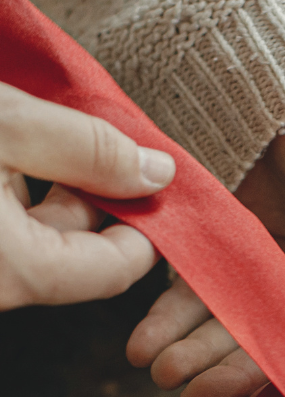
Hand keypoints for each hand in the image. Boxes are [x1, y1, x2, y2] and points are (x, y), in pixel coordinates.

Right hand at [0, 83, 174, 309]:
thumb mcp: (2, 123)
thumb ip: (87, 148)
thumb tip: (156, 172)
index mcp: (16, 273)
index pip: (118, 269)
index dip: (145, 224)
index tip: (153, 180)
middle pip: (74, 254)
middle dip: (95, 198)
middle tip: (102, 145)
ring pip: (33, 239)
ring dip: (50, 189)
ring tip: (45, 132)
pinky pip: (1, 232)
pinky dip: (11, 192)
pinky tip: (9, 149)